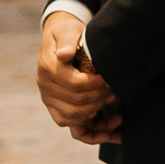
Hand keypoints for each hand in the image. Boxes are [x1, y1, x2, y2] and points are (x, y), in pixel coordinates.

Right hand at [37, 12, 118, 139]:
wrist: (59, 39)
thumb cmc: (67, 33)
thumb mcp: (67, 30)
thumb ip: (67, 41)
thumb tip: (65, 54)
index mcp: (49, 69)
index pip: (76, 84)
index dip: (97, 85)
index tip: (111, 79)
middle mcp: (46, 88)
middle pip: (77, 104)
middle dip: (101, 100)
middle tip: (117, 92)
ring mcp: (51, 101)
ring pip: (74, 120)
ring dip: (98, 119)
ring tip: (117, 112)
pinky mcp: (58, 109)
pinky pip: (73, 128)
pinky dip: (93, 133)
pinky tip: (113, 132)